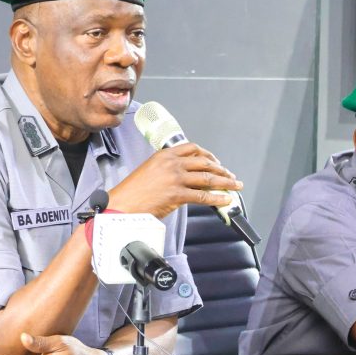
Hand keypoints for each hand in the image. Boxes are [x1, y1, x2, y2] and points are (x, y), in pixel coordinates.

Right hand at [107, 142, 242, 218]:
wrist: (121, 206)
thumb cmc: (132, 193)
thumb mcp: (149, 172)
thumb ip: (167, 170)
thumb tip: (185, 178)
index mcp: (164, 155)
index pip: (192, 149)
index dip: (208, 155)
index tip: (216, 162)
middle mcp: (171, 163)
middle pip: (204, 162)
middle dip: (221, 170)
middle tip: (230, 176)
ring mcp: (174, 178)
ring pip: (207, 178)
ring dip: (225, 182)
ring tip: (235, 186)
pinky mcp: (176, 194)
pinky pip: (202, 195)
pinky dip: (217, 198)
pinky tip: (225, 200)